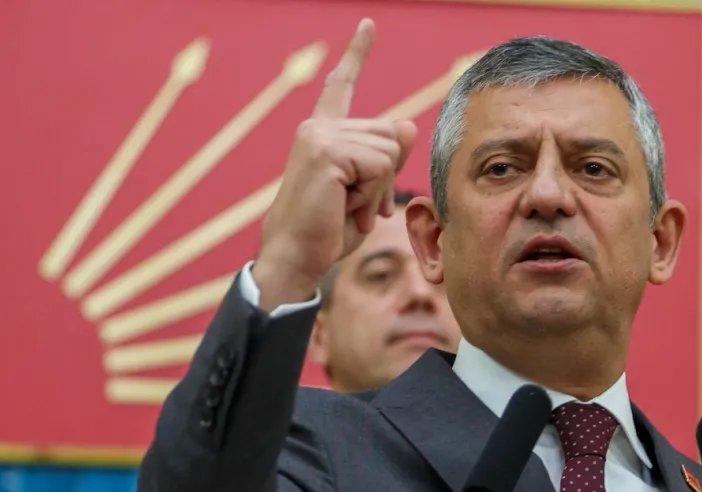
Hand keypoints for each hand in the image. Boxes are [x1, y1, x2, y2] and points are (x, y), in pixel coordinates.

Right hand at [253, 18, 417, 309]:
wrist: (295, 256)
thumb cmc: (326, 231)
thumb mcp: (367, 190)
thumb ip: (386, 157)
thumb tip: (407, 125)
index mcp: (321, 133)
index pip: (342, 86)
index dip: (357, 54)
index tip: (369, 25)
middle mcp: (317, 127)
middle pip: (391, 134)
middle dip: (386, 176)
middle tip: (354, 204)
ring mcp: (320, 136)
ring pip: (389, 151)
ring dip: (379, 188)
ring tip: (347, 206)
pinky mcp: (327, 151)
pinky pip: (380, 165)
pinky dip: (372, 194)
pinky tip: (344, 206)